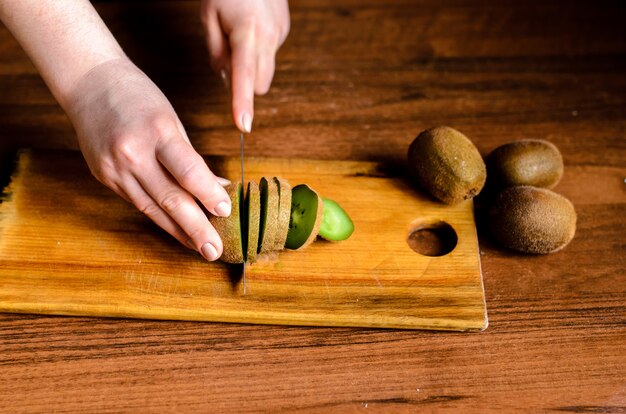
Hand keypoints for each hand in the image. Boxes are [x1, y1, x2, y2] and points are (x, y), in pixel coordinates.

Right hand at [65, 58, 230, 260]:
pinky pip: (137, 202)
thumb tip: (218, 189)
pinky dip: (159, 217)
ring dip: (178, 232)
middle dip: (196, 228)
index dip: (208, 194)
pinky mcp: (103, 177)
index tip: (226, 211)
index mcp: (158, 131)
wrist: (88, 82)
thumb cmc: (139, 97)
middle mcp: (133, 153)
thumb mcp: (172, 120)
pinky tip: (176, 229)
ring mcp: (114, 168)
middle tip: (214, 250)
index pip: (187, 170)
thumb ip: (192, 158)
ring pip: (152, 208)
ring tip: (199, 248)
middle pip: (170, 198)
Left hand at [201, 0, 289, 131]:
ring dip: (251, 65)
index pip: (244, 78)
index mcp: (248, 33)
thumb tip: (227, 77)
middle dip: (245, 81)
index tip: (244, 126)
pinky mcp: (285, 29)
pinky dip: (258, 49)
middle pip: (260, 82)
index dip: (243, 104)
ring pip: (265, 69)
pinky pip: (269, 52)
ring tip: (239, 35)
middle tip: (227, 52)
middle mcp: (270, 37)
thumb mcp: (209, 17)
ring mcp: (280, 33)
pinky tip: (250, 26)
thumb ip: (216, 51)